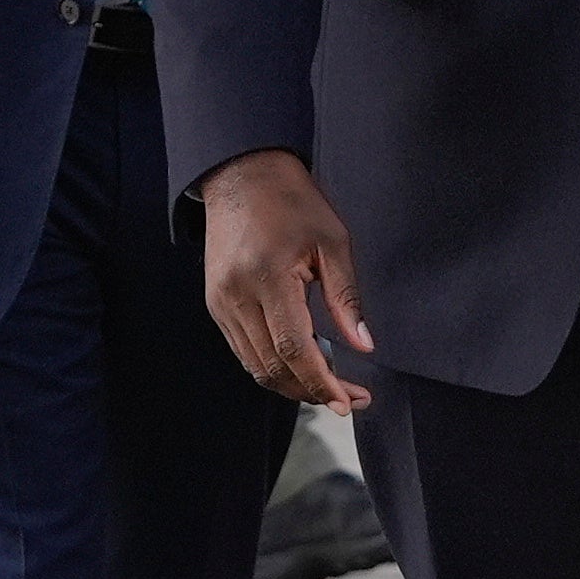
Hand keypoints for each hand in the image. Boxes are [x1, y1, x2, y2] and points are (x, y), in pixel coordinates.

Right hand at [200, 148, 375, 410]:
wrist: (241, 177)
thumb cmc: (293, 203)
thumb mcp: (333, 243)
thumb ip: (347, 298)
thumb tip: (363, 345)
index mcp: (267, 279)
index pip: (293, 348)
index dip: (320, 381)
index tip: (348, 401)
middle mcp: (235, 296)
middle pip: (271, 366)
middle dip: (311, 391)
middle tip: (350, 400)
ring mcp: (220, 302)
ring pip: (254, 364)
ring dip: (291, 384)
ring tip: (331, 388)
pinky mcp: (215, 303)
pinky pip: (243, 349)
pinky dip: (272, 366)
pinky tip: (302, 366)